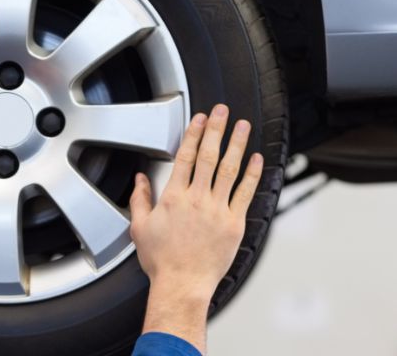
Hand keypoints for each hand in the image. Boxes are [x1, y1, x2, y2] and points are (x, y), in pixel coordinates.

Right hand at [128, 104, 262, 351]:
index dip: (193, 134)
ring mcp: (217, 210)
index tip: (199, 119)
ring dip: (236, 144)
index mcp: (173, 198)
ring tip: (242, 125)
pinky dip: (252, 174)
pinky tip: (256, 159)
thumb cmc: (161, 261)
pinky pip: (245, 193)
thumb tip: (140, 180)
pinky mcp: (234, 223)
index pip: (185, 157)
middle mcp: (197, 199)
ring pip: (229, 169)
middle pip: (208, 156)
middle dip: (216, 130)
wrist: (182, 284)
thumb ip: (140, 199)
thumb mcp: (140, 228)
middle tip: (222, 111)